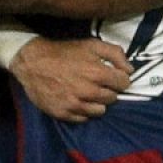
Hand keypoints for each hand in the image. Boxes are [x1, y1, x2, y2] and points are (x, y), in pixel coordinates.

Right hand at [10, 37, 132, 122]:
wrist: (32, 62)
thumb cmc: (64, 52)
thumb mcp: (91, 44)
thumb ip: (115, 54)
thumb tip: (130, 70)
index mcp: (97, 73)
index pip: (123, 84)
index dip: (120, 79)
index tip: (113, 77)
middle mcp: (88, 91)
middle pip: (112, 98)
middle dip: (108, 90)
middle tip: (98, 83)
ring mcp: (75, 105)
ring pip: (100, 111)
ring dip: (98, 102)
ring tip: (88, 92)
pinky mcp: (63, 114)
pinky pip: (83, 118)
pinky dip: (83, 110)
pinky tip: (77, 99)